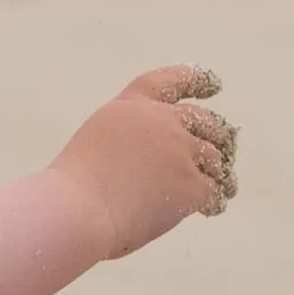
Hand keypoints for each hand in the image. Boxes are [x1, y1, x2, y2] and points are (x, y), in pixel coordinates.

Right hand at [48, 66, 239, 260]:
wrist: (73, 213)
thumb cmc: (69, 194)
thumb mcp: (96, 150)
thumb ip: (128, 149)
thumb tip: (154, 175)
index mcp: (131, 108)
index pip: (171, 81)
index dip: (196, 80)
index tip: (215, 85)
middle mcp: (162, 122)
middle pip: (204, 121)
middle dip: (217, 135)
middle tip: (224, 149)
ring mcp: (180, 152)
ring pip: (213, 158)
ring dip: (218, 171)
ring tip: (223, 185)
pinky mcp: (191, 185)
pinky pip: (212, 191)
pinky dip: (214, 200)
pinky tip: (212, 207)